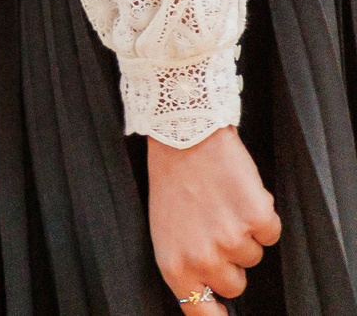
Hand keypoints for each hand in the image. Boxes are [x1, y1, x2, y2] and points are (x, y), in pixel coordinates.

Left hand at [149, 126, 281, 307]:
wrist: (183, 139)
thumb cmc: (173, 186)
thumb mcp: (165, 233)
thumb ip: (185, 268)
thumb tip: (208, 300)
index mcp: (175, 264)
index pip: (199, 311)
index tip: (224, 315)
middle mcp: (203, 258)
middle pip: (236, 285)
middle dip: (230, 261)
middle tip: (211, 227)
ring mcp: (231, 239)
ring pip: (254, 257)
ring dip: (244, 235)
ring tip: (220, 205)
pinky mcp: (256, 219)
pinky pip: (270, 234)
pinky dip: (262, 216)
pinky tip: (238, 196)